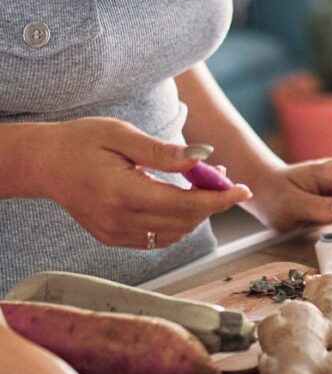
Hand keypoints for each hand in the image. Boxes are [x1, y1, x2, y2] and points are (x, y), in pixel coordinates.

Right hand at [39, 117, 250, 248]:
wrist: (45, 163)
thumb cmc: (83, 141)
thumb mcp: (123, 135)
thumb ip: (163, 151)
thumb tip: (202, 156)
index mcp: (123, 194)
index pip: (184, 204)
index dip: (219, 198)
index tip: (243, 188)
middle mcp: (120, 221)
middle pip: (184, 221)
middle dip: (213, 202)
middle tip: (225, 176)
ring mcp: (115, 234)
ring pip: (174, 233)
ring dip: (197, 212)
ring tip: (204, 183)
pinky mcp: (114, 238)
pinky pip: (157, 237)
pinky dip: (178, 221)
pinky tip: (182, 198)